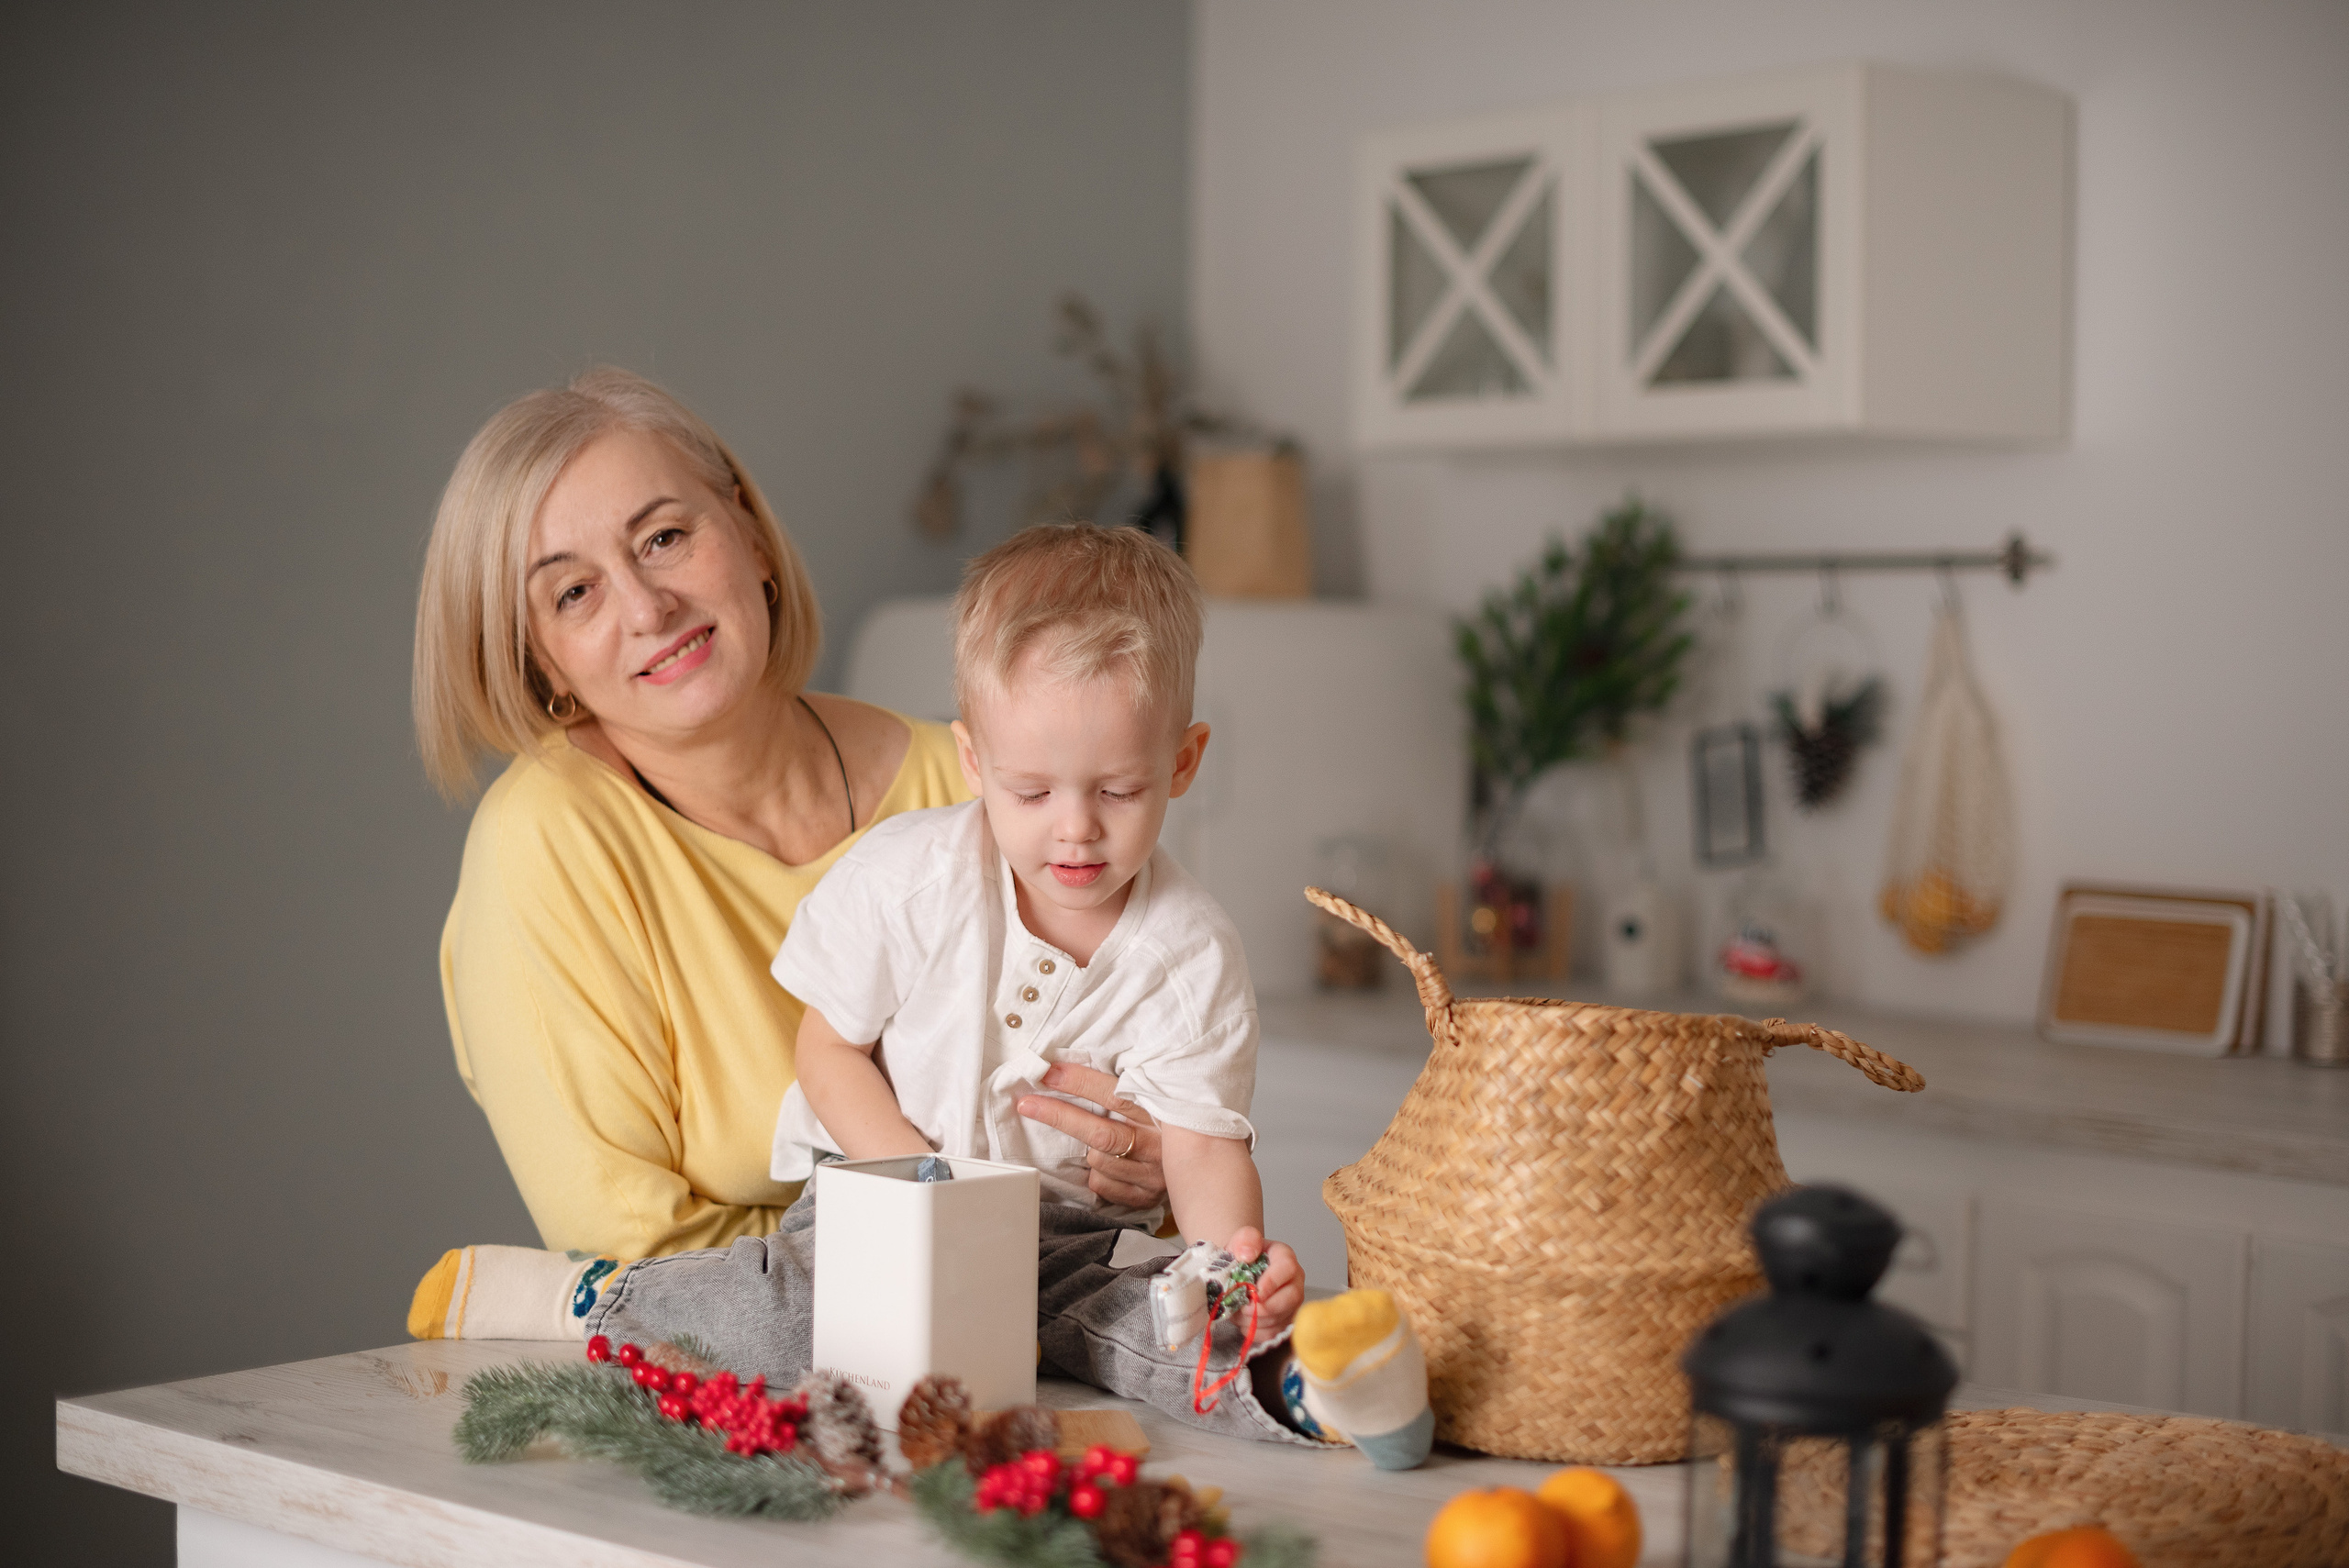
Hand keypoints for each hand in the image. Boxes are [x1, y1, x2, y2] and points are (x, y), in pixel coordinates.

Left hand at [1015, 1063, 1168, 1208]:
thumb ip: (1134, 1088)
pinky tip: (1111, 1165)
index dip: (1079, 1082)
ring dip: (1091, 1151)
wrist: (1214, 1170)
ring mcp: (1153, 1174)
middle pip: (1099, 1131)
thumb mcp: (1165, 1099)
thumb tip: (1078, 1069)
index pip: (1115, 1094)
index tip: (1048, 1072)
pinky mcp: (1146, 1197)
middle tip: (1027, 1104)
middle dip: (1059, 1116)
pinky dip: (1100, 1175)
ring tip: (1103, 1142)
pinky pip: (1104, 1186)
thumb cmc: (1178, 1125)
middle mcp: (1158, 1145)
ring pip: (1098, 1161)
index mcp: (1162, 1112)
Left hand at [1225, 1227, 1303, 1337]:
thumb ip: (1246, 1239)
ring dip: (1254, 1319)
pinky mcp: (1284, 1322)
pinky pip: (1272, 1333)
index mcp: (1285, 1258)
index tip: (1255, 1292)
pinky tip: (1244, 1320)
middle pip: (1290, 1298)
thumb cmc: (1242, 1258)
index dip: (1272, 1282)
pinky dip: (1254, 1330)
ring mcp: (1292, 1304)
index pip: (1287, 1268)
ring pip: (1279, 1318)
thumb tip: (1247, 1255)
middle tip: (1242, 1306)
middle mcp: (1294, 1281)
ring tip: (1237, 1310)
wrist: (1238, 1274)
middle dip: (1263, 1307)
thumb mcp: (1240, 1241)